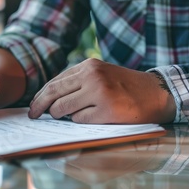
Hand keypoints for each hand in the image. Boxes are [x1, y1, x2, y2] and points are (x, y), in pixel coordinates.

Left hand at [28, 58, 174, 123]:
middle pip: (53, 93)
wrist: (156, 93)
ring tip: (65, 117)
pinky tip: (90, 119)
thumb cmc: (125, 86)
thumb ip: (78, 82)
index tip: (34, 105)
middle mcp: (92, 76)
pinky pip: (79, 120)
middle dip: (39, 106)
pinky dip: (79, 122)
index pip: (55, 81)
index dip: (41, 95)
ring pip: (62, 108)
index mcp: (89, 66)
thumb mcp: (101, 74)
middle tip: (33, 116)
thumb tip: (49, 99)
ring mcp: (99, 93)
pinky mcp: (106, 110)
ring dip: (60, 116)